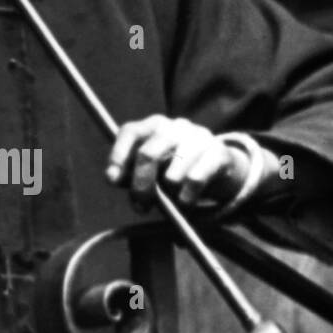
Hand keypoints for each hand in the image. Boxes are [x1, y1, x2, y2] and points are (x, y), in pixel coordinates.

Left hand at [106, 115, 254, 208]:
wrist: (217, 165)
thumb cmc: (174, 167)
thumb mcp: (152, 168)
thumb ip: (130, 173)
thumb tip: (113, 178)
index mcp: (153, 125)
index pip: (130, 132)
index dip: (118, 156)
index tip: (113, 180)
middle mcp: (175, 126)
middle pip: (149, 154)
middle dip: (141, 186)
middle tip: (140, 207)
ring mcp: (199, 137)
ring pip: (173, 175)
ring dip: (168, 195)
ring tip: (173, 198)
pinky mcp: (218, 153)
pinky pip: (195, 181)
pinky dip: (187, 199)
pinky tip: (186, 201)